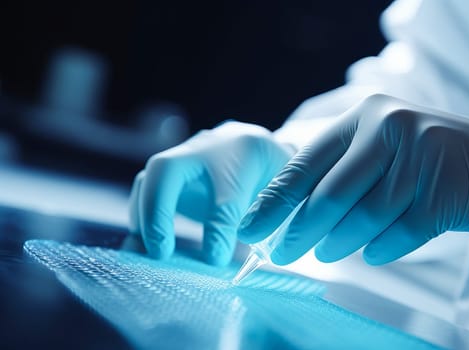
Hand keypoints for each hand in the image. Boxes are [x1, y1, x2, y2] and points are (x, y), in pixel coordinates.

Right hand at [129, 121, 293, 264]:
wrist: (262, 150)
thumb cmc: (276, 177)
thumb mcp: (285, 194)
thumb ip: (269, 220)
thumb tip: (243, 261)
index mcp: (247, 149)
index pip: (227, 192)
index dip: (219, 228)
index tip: (217, 259)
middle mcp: (207, 147)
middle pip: (168, 170)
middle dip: (159, 211)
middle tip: (161, 252)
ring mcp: (185, 156)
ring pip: (150, 178)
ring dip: (145, 216)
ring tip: (152, 251)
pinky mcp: (170, 173)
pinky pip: (145, 189)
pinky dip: (141, 217)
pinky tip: (145, 244)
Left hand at [237, 94, 468, 264]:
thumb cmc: (443, 164)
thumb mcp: (390, 151)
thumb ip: (346, 173)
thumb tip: (292, 215)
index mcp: (369, 116)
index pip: (307, 162)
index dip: (274, 200)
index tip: (251, 228)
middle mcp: (392, 127)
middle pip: (330, 194)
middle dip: (299, 230)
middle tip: (280, 254)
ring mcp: (422, 157)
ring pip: (363, 217)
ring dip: (340, 244)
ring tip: (328, 254)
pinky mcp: (447, 191)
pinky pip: (399, 234)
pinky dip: (382, 248)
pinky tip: (374, 253)